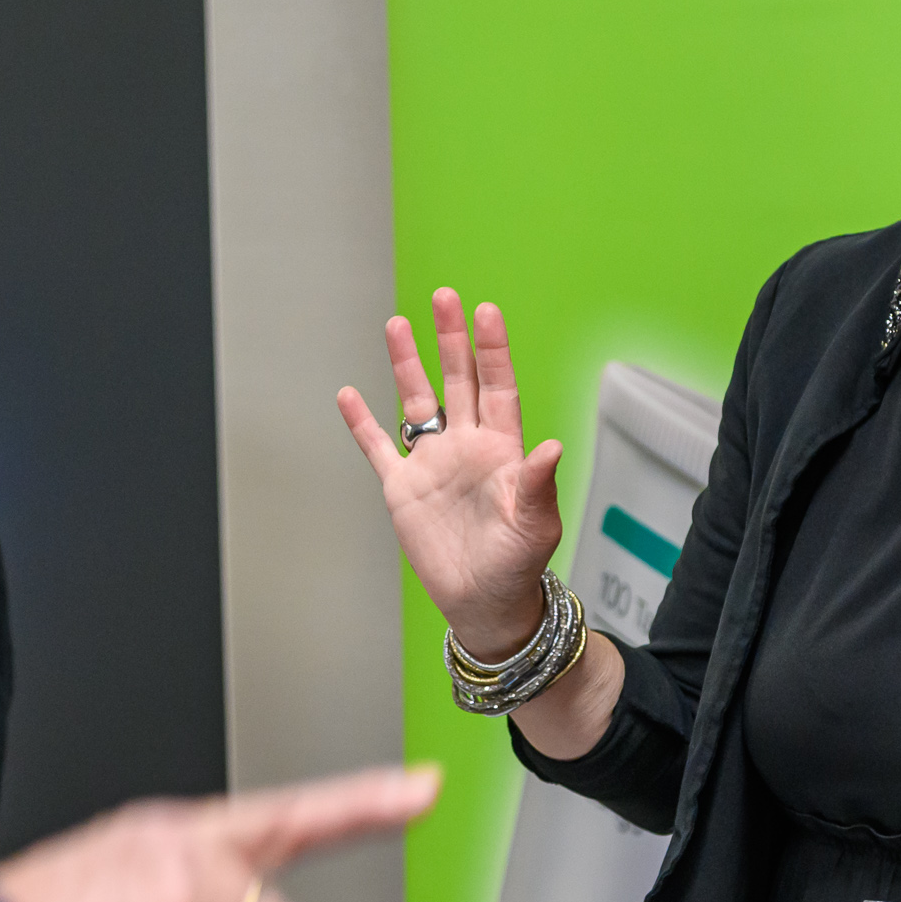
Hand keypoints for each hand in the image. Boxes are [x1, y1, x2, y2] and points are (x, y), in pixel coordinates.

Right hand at [337, 290, 563, 656]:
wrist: (483, 603)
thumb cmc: (518, 566)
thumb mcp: (535, 526)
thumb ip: (539, 484)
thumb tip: (552, 447)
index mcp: (502, 449)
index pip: (497, 388)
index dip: (491, 351)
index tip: (485, 312)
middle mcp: (466, 447)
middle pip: (457, 381)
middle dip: (450, 340)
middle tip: (444, 297)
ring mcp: (433, 464)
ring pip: (416, 403)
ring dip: (408, 366)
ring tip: (397, 324)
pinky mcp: (402, 489)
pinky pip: (379, 448)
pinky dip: (362, 423)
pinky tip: (349, 395)